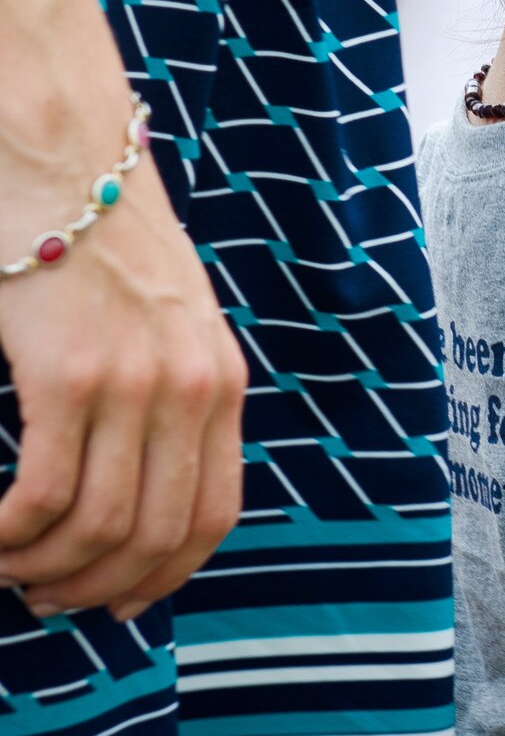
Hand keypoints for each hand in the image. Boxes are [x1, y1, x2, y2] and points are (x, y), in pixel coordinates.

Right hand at [0, 146, 247, 620]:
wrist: (64, 161)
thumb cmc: (101, 244)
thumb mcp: (170, 323)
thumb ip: (169, 397)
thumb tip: (140, 489)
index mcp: (223, 382)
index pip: (214, 516)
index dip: (164, 576)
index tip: (119, 603)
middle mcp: (192, 390)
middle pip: (155, 536)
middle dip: (96, 588)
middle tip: (45, 596)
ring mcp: (135, 384)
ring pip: (96, 529)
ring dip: (44, 569)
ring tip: (8, 567)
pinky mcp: (68, 376)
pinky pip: (42, 496)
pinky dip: (8, 537)